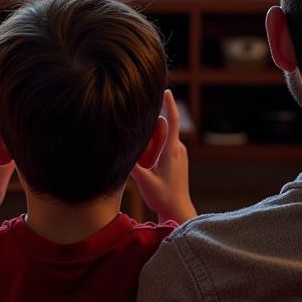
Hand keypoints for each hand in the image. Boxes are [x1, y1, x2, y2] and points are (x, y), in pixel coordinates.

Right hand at [130, 90, 196, 223]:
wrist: (178, 211)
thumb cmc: (162, 197)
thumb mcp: (144, 181)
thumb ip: (132, 164)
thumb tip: (120, 150)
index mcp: (171, 151)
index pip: (173, 121)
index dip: (169, 104)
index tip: (166, 90)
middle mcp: (178, 149)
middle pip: (163, 128)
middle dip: (150, 130)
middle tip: (141, 150)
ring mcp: (180, 154)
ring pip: (164, 137)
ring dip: (152, 142)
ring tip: (144, 162)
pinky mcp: (179, 159)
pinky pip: (166, 145)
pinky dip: (155, 148)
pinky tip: (148, 163)